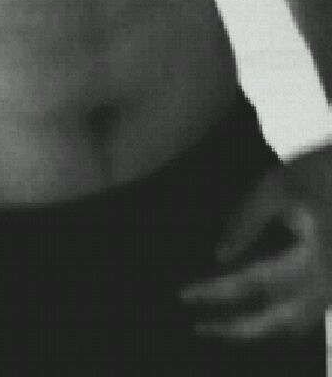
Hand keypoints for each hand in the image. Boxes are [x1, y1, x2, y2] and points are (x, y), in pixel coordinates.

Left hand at [179, 143, 331, 340]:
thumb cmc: (317, 172)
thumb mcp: (276, 187)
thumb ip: (247, 221)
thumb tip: (220, 256)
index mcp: (315, 259)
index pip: (257, 283)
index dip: (219, 292)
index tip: (186, 294)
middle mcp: (329, 282)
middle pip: (281, 321)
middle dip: (238, 328)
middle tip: (200, 327)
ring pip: (296, 324)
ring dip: (259, 330)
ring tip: (221, 327)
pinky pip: (306, 313)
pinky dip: (277, 319)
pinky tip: (253, 313)